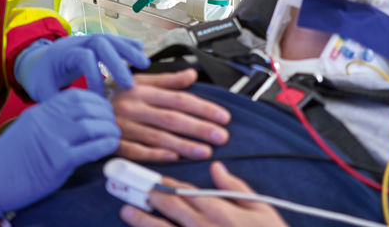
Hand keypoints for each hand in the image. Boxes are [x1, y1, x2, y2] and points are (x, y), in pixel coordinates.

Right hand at [0, 89, 119, 219]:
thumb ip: (52, 118)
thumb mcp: (30, 126)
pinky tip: (111, 146)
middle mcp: (47, 120)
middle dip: (106, 114)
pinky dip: (105, 145)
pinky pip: (89, 149)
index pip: (76, 96)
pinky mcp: (57, 160)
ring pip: (91, 126)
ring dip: (108, 129)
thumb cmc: (12, 157)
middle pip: (87, 108)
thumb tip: (81, 116)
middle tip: (113, 122)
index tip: (105, 108)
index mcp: (41, 110)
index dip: (96, 100)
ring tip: (114, 134)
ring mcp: (52, 139)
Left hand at [15, 34, 150, 101]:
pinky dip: (127, 43)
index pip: (84, 58)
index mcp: (62, 53)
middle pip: (100, 43)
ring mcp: (87, 39)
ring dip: (128, 50)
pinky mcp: (95, 42)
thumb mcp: (42, 90)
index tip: (101, 98)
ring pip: (110, 38)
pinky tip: (141, 48)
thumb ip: (57, 100)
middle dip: (117, 62)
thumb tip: (76, 115)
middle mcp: (76, 42)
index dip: (95, 77)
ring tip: (144, 64)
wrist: (38, 60)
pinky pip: (113, 38)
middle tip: (129, 83)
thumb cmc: (42, 78)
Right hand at [111, 69, 230, 160]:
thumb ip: (168, 80)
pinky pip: (137, 150)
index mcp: (144, 91)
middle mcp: (136, 108)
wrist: (84, 108)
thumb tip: (192, 74)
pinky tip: (173, 158)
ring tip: (205, 151)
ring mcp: (125, 127)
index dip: (202, 108)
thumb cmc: (118, 95)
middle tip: (221, 136)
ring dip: (184, 145)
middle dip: (199, 128)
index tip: (222, 116)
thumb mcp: (141, 81)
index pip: (179, 99)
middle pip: (172, 118)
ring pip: (158, 136)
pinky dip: (155, 154)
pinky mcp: (116, 143)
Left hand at [119, 161, 287, 226]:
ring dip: (143, 220)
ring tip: (126, 210)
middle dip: (148, 195)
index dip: (166, 183)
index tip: (149, 176)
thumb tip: (216, 168)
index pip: (187, 193)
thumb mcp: (261, 209)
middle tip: (126, 184)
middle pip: (171, 208)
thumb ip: (235, 188)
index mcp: (221, 212)